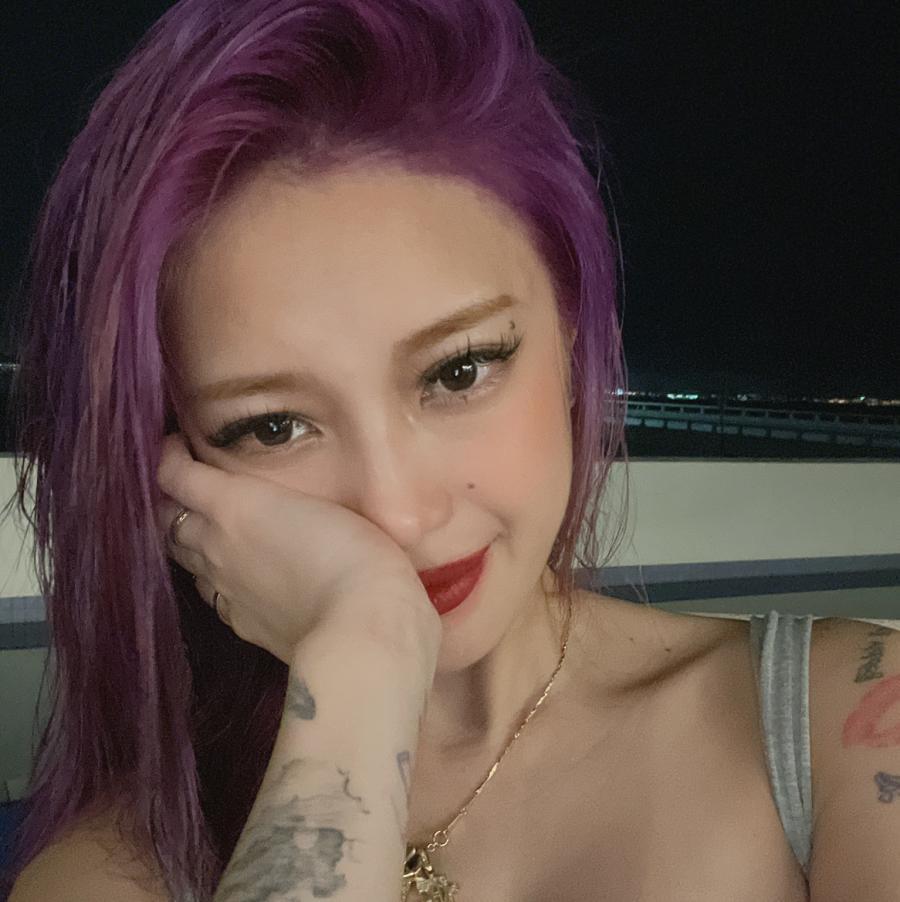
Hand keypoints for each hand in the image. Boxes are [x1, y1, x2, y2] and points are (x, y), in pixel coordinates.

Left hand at [156, 432, 441, 667]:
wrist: (361, 626)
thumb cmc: (357, 551)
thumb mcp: (326, 500)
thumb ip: (290, 494)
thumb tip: (275, 493)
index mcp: (234, 505)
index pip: (177, 476)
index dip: (170, 456)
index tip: (178, 444)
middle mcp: (216, 544)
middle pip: (169, 519)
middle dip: (174, 501)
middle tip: (192, 488)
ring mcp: (224, 588)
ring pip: (184, 557)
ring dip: (187, 540)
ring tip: (206, 528)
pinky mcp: (240, 623)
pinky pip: (210, 593)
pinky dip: (212, 578)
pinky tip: (236, 577)